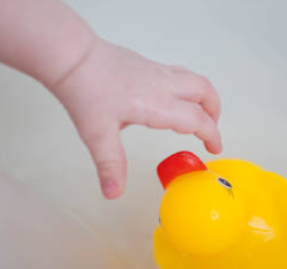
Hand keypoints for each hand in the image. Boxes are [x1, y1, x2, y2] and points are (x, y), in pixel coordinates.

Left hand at [50, 37, 222, 198]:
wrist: (71, 56)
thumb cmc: (85, 90)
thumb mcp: (97, 134)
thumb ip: (110, 164)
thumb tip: (114, 193)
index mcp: (157, 104)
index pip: (196, 119)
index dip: (211, 134)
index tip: (215, 148)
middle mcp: (161, 84)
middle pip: (204, 91)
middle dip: (214, 112)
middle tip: (211, 130)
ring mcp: (153, 71)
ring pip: (193, 78)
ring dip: (203, 96)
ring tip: (199, 114)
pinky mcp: (143, 64)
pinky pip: (177, 73)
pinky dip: (186, 87)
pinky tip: (170, 98)